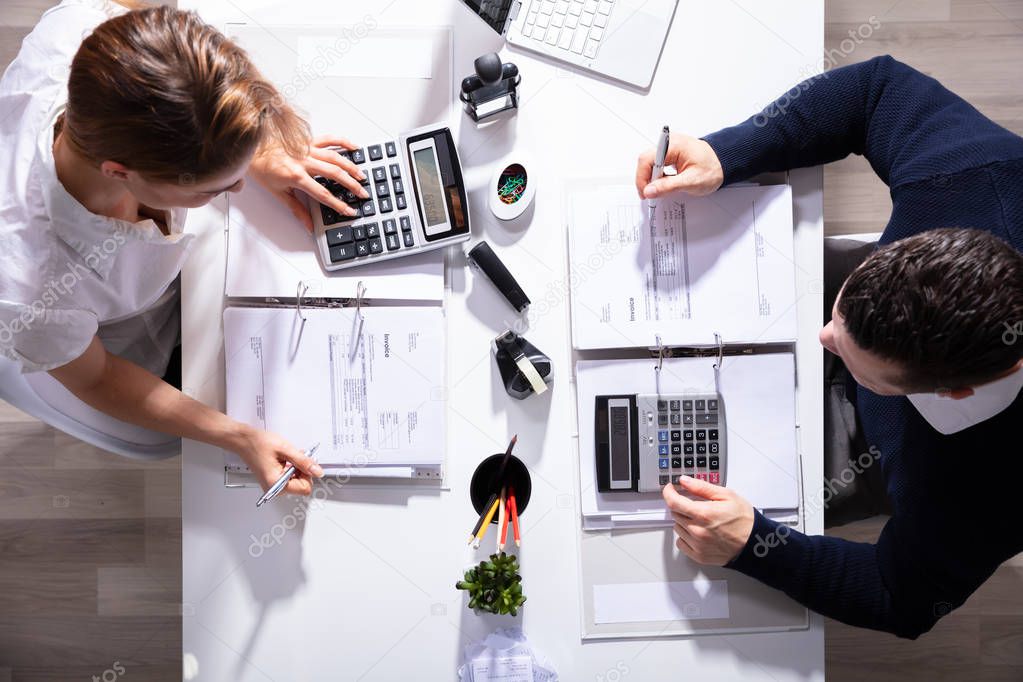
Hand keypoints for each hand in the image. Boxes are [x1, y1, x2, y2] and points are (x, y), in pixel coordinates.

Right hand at [234, 426, 323, 495]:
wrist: (244, 441)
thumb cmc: (259, 444)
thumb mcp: (286, 450)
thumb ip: (303, 462)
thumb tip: (317, 471)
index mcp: (276, 484)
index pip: (305, 488)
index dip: (307, 473)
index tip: (303, 462)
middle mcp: (275, 489)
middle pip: (301, 485)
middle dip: (302, 470)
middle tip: (294, 457)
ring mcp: (274, 486)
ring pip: (297, 481)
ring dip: (297, 468)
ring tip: (287, 457)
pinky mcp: (274, 481)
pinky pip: (290, 478)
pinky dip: (292, 468)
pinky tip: (285, 459)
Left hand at [248, 135, 369, 231]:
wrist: (251, 149)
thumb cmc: (262, 170)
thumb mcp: (279, 194)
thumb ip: (297, 210)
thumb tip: (308, 225)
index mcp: (297, 177)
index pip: (323, 194)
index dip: (338, 204)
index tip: (349, 211)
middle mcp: (304, 161)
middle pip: (335, 174)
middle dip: (352, 186)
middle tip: (363, 194)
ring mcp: (307, 149)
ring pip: (336, 157)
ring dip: (351, 167)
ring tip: (363, 176)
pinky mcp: (308, 140)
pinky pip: (329, 139)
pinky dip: (343, 142)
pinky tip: (355, 148)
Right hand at [635, 133, 723, 198]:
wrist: (723, 163)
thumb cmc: (713, 168)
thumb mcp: (690, 181)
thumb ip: (668, 186)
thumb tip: (649, 190)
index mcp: (673, 145)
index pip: (646, 159)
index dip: (642, 178)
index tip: (645, 192)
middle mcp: (669, 142)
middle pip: (646, 161)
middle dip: (647, 179)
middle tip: (653, 193)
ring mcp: (669, 147)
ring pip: (650, 163)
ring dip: (652, 178)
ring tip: (662, 188)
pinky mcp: (670, 153)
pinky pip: (656, 164)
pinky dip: (658, 176)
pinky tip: (665, 182)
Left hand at [662, 475, 753, 565]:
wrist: (755, 544)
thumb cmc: (745, 520)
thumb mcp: (727, 495)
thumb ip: (702, 487)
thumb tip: (685, 481)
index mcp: (704, 514)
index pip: (674, 502)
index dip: (668, 493)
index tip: (670, 489)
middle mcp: (698, 531)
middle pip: (675, 514)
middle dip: (681, 505)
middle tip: (694, 504)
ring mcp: (697, 545)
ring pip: (677, 528)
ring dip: (684, 521)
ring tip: (701, 519)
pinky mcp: (699, 556)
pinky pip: (681, 543)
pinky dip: (685, 536)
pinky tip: (698, 532)